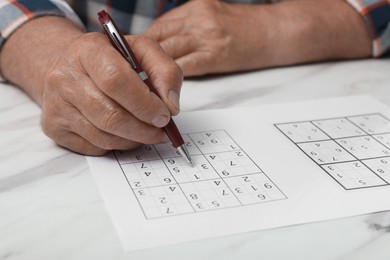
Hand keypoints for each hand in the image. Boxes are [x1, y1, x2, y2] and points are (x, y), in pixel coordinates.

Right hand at [0, 17, 182, 154]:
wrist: (73, 66)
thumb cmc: (112, 59)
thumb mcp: (143, 52)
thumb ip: (166, 73)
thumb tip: (171, 107)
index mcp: (87, 50)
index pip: (116, 81)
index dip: (145, 104)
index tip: (165, 115)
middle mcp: (64, 77)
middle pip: (110, 116)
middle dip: (144, 129)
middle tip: (161, 131)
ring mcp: (56, 105)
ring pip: (103, 137)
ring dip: (134, 140)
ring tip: (147, 132)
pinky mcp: (54, 127)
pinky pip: (94, 148)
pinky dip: (117, 146)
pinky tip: (125, 133)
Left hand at [146, 0, 370, 76]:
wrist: (274, 32)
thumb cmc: (243, 28)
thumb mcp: (212, 16)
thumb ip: (187, 27)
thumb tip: (162, 47)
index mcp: (194, 7)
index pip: (159, 27)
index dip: (142, 46)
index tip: (132, 61)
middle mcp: (197, 18)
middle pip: (158, 38)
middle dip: (142, 60)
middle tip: (130, 77)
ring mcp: (206, 35)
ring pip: (167, 53)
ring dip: (153, 72)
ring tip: (143, 87)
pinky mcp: (216, 54)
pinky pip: (185, 66)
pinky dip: (170, 79)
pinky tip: (163, 88)